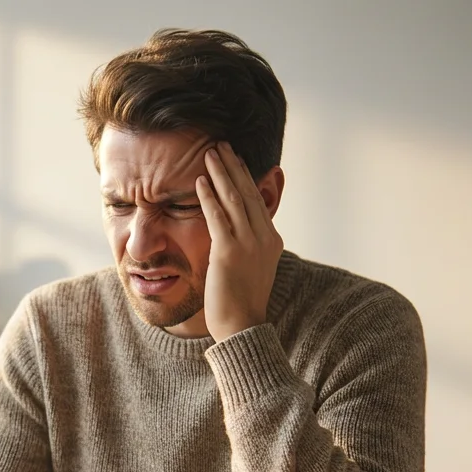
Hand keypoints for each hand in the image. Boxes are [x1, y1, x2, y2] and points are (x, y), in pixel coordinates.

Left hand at [196, 141, 283, 341]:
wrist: (242, 327)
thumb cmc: (240, 302)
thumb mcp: (248, 267)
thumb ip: (243, 245)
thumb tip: (232, 231)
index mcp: (271, 240)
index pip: (256, 200)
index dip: (244, 176)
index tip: (235, 158)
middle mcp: (264, 237)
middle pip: (247, 193)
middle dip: (233, 166)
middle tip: (222, 144)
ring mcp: (249, 244)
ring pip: (234, 200)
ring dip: (221, 173)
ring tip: (210, 152)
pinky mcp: (229, 253)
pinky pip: (218, 218)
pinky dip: (209, 197)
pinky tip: (200, 181)